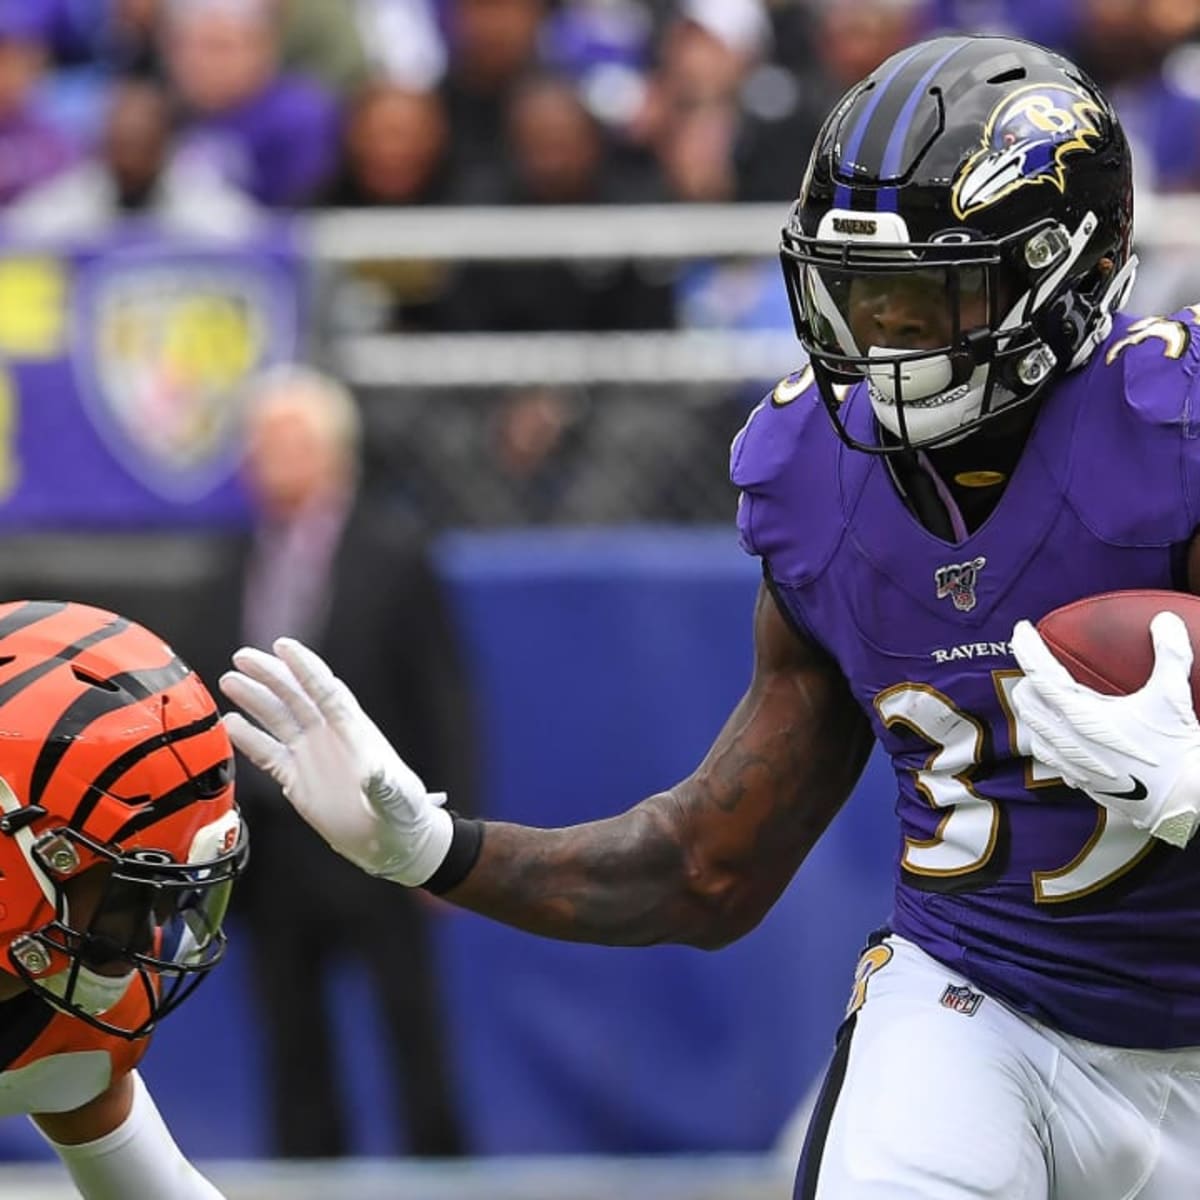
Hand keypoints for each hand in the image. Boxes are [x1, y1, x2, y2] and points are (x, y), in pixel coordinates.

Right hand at [218, 638, 452, 885]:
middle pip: (295, 696)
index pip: (325, 689)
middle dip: (270, 675)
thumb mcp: (398, 798)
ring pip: (277, 719)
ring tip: (229, 681)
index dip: (304, 667)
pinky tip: (229, 724)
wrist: (392, 842)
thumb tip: (373, 773)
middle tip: (242, 657)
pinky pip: (267, 754)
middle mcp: (329, 735)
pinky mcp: (296, 779)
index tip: (283, 646)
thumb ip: (384, 786)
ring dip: (254, 699)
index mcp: (354, 730)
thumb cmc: (402, 813)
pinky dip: (248, 739)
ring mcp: (311, 755)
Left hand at [1010, 612, 1199, 847]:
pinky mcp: (1079, 781)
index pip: (1039, 673)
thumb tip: (1165, 620)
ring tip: (1044, 697)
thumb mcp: (1173, 697)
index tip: (1021, 630)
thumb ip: (1169, 654)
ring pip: (1033, 729)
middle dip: (1027, 679)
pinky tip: (1062, 736)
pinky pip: (1049, 755)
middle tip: (1039, 665)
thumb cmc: (1175, 751)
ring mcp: (1069, 763)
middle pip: (1026, 701)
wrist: (1182, 802)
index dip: (1026, 648)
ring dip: (1034, 709)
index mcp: (1081, 715)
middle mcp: (1066, 739)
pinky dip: (1048, 738)